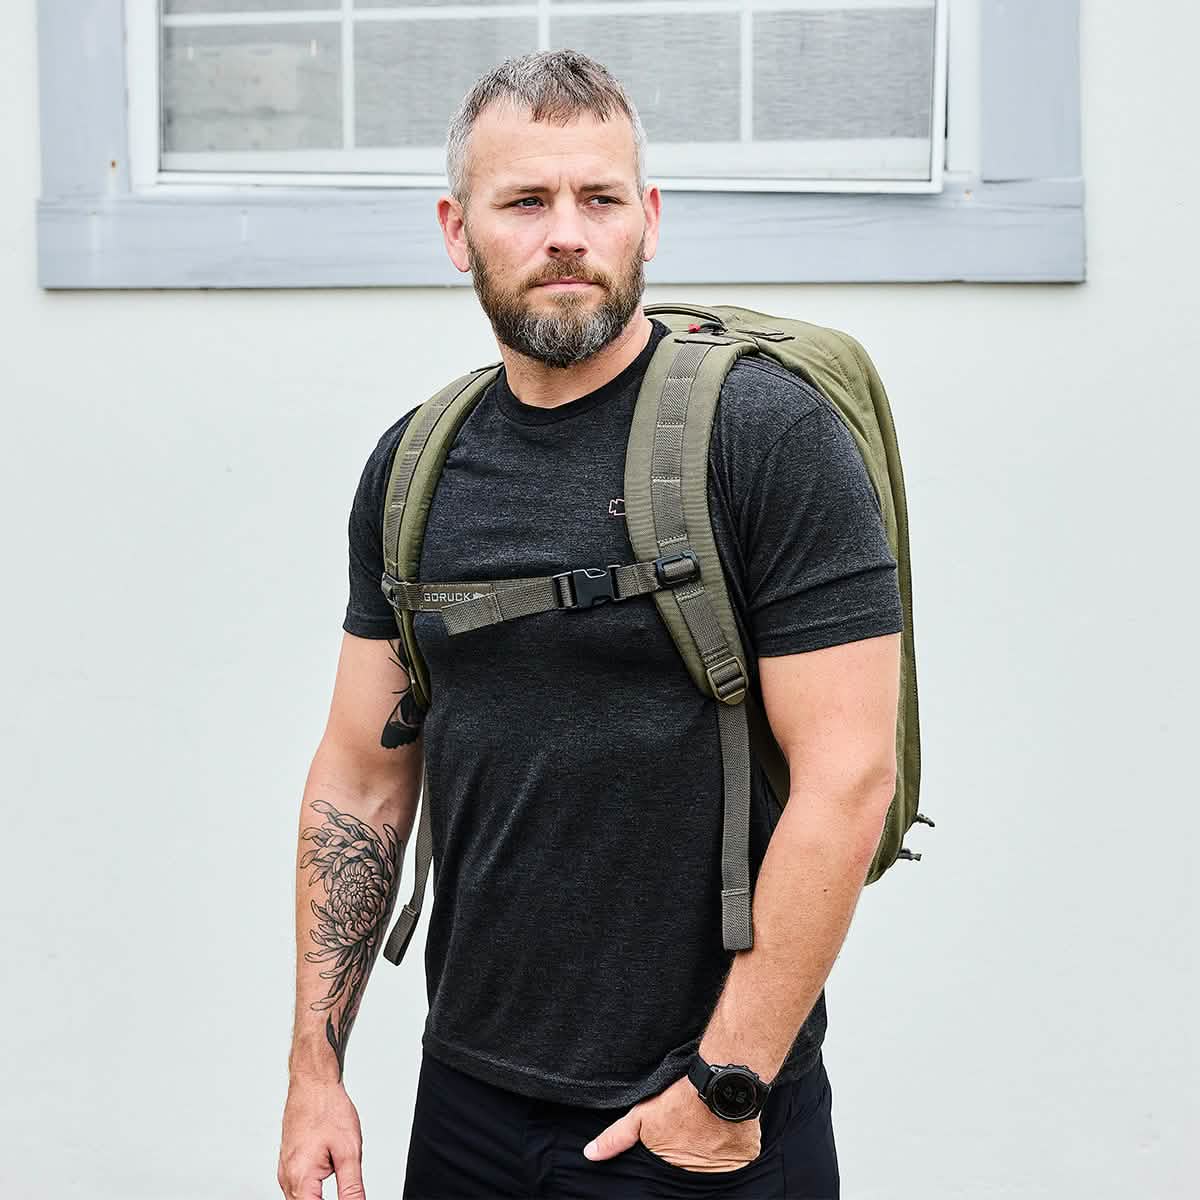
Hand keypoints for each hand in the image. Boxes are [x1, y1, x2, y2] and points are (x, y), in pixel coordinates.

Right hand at [277, 1077, 366, 1199]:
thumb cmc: (328, 1109)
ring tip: (337, 1176)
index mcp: (301, 1179)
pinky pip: (298, 1187)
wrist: (313, 1083)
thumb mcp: (349, 1151)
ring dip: (318, 1198)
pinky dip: (313, 1189)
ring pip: (301, 1199)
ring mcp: (285, 1171)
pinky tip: (326, 1173)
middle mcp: (287, 1178)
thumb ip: (352, 1188)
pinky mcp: (288, 1164)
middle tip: (344, 1187)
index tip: (349, 1199)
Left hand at [583, 1073, 760, 1173]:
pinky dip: (734, 1150)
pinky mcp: (746, 1156)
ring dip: (712, 1157)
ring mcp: (725, 1168)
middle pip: (692, 1175)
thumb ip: (616, 1138)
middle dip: (690, 1165)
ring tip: (709, 1136)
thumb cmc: (680, 1100)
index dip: (670, 1167)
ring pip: (717, 1168)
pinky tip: (727, 1132)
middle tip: (690, 1141)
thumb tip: (590, 1155)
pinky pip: (740, 1159)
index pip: (668, 1179)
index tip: (674, 1152)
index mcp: (674, 1169)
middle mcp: (699, 1175)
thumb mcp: (642, 1116)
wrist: (720, 1082)